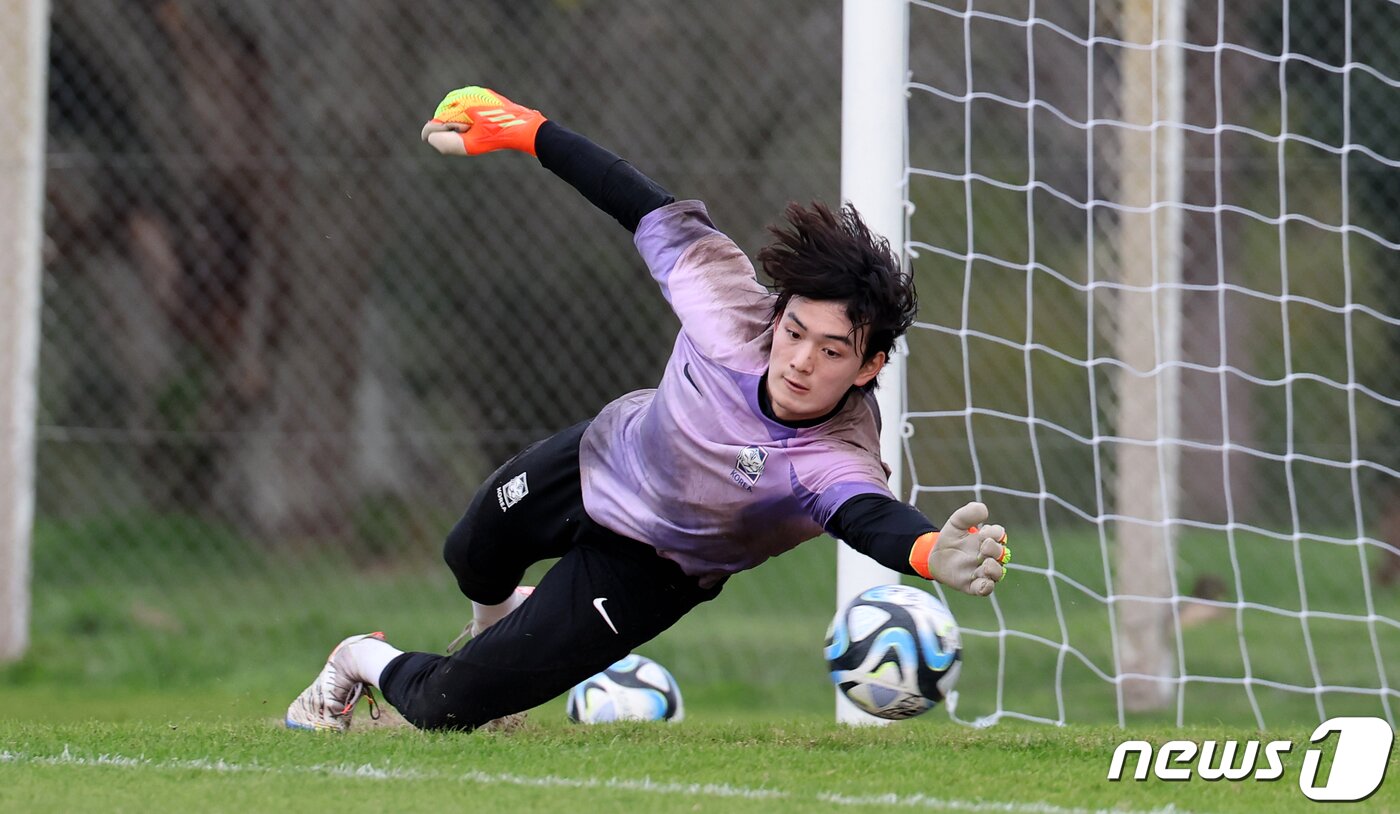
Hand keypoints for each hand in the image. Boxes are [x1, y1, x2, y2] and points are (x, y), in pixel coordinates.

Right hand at [420, 86, 546, 156]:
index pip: (440, 117)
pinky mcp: (484, 95)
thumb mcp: (472, 145)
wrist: (524, 127)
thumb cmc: (498, 136)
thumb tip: (431, 138)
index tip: (425, 138)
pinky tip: (472, 126)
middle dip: (446, 125)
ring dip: (455, 120)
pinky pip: (466, 104)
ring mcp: (477, 93)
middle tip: (452, 137)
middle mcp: (469, 93)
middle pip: (446, 111)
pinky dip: (464, 115)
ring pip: (456, 107)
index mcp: (463, 102)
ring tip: (466, 132)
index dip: (432, 130)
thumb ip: (450, 143)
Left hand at [927, 502, 1009, 595]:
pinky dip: (987, 587)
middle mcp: (989, 557)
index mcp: (988, 540)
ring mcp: (982, 572)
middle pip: (1003, 554)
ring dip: (994, 568)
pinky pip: (985, 589)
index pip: (1000, 535)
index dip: (995, 533)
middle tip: (983, 546)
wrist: (933, 555)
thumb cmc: (950, 538)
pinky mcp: (972, 585)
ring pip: (998, 573)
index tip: (982, 532)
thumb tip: (984, 510)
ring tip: (984, 563)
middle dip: (995, 549)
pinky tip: (983, 582)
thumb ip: (968, 514)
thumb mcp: (956, 522)